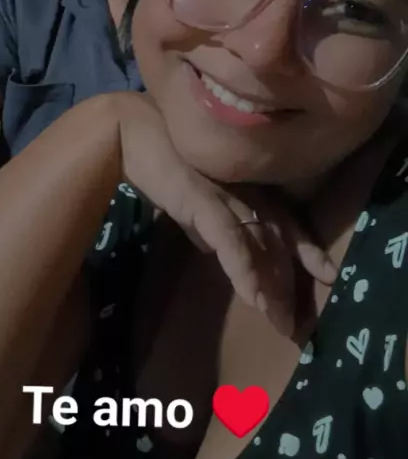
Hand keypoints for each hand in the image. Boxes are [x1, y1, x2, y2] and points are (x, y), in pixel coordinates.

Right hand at [113, 92, 335, 336]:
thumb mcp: (190, 198)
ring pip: (260, 244)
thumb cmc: (160, 157)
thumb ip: (204, 222)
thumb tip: (211, 249)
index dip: (305, 249)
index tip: (326, 276)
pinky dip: (244, 268)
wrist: (131, 132)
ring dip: (271, 286)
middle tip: (295, 327)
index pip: (284, 220)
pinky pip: (230, 239)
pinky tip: (253, 297)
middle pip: (277, 241)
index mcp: (244, 187)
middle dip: (288, 285)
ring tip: (280, 322)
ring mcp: (225, 194)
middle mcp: (243, 190)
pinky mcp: (202, 200)